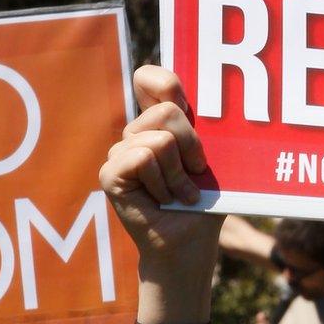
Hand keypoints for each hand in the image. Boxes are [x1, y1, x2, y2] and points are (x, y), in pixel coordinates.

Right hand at [100, 65, 221, 285]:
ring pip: (159, 139)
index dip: (166, 82)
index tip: (188, 106)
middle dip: (192, 144)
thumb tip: (209, 99)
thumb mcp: (213, 159)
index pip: (152, 79)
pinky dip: (163, 182)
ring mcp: (120, 153)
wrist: (191, 245)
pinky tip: (162, 200)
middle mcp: (137, 134)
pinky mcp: (110, 174)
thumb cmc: (206, 203)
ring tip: (180, 193)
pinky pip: (143, 157)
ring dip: (179, 173)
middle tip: (195, 173)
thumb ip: (203, 126)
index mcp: (160, 124)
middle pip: (167, 110)